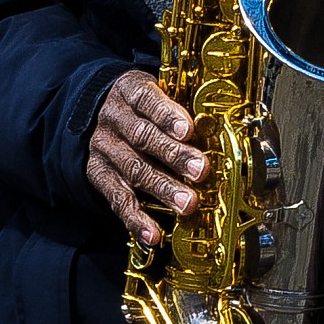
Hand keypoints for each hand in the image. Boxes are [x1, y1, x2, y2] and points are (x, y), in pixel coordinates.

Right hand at [87, 69, 206, 247]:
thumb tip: (225, 123)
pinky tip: (153, 234)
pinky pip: (117, 199)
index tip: (188, 129)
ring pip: (134, 170)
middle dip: (174, 156)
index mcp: (130, 91)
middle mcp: (114, 120)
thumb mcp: (159, 89)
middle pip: (143, 137)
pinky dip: (136, 219)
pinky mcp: (99, 176)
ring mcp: (105, 149)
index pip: (147, 100)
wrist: (98, 110)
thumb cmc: (144, 103)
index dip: (167, 115)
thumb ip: (185, 103)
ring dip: (162, 188)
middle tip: (201, 171)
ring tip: (187, 204)